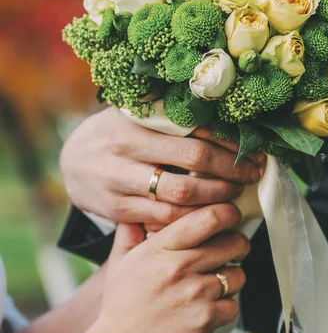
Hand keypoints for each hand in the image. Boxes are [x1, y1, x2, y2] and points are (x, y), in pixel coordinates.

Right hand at [60, 107, 263, 225]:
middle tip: (251, 175)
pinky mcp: (118, 212)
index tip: (253, 153)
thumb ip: (169, 115)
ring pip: (180, 202)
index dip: (229, 149)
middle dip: (230, 175)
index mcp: (132, 128)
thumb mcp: (133, 114)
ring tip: (235, 194)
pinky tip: (209, 212)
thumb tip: (220, 112)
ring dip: (215, 200)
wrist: (70, 163)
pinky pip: (163, 220)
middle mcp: (124, 157)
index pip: (194, 142)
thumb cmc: (113, 133)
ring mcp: (120, 187)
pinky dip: (191, 217)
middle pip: (192, 172)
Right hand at [92, 203, 248, 332]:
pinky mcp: (205, 320)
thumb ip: (131, 233)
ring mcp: (195, 293)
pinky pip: (234, 305)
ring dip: (231, 279)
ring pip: (238, 275)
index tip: (230, 217)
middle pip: (233, 243)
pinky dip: (225, 308)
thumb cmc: (120, 306)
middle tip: (232, 250)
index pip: (208, 218)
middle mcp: (180, 266)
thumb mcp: (120, 262)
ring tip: (215, 285)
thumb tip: (139, 214)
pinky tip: (208, 309)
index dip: (228, 213)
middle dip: (238, 245)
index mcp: (161, 247)